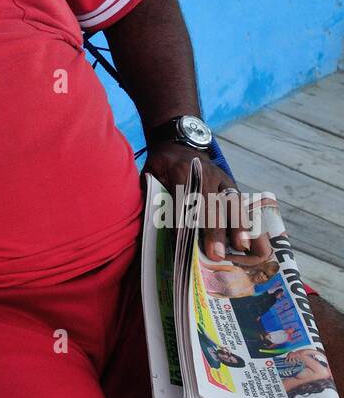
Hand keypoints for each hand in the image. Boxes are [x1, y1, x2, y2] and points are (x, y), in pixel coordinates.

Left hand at [142, 142, 271, 262]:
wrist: (177, 142)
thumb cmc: (161, 166)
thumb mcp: (150, 176)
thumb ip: (151, 198)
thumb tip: (150, 230)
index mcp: (179, 171)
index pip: (182, 201)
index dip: (183, 223)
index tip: (184, 245)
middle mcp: (202, 173)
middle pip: (209, 204)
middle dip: (213, 230)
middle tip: (216, 254)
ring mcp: (218, 176)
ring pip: (229, 201)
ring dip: (235, 225)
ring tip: (240, 246)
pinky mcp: (228, 180)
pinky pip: (238, 200)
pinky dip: (242, 217)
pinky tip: (247, 235)